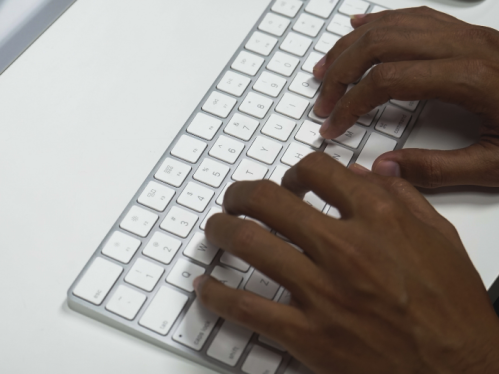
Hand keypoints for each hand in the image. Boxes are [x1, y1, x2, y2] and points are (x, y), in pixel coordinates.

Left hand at [195, 153, 498, 373]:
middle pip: (269, 201)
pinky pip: (246, 307)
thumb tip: (366, 171)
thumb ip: (402, 196)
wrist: (459, 371)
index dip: (295, 170)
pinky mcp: (308, 334)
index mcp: (379, 219)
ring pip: (249, 244)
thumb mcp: (439, 237)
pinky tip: (206, 286)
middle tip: (235, 199)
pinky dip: (217, 293)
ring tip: (216, 229)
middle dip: (242, 193)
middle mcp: (345, 248)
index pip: (317, 170)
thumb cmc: (452, 308)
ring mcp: (322, 291)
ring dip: (221, 230)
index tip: (290, 180)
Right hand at [313, 7, 498, 187]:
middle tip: (322, 99)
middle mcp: (466, 46)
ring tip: (326, 67)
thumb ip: (436, 169)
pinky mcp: (471, 33)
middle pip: (381, 43)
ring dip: (352, 44)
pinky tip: (360, 24)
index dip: (350, 103)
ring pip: (393, 23)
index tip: (332, 125)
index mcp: (470, 79)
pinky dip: (381, 19)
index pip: (387, 80)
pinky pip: (416, 14)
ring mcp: (469, 34)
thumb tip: (383, 169)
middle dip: (341, 70)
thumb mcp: (498, 166)